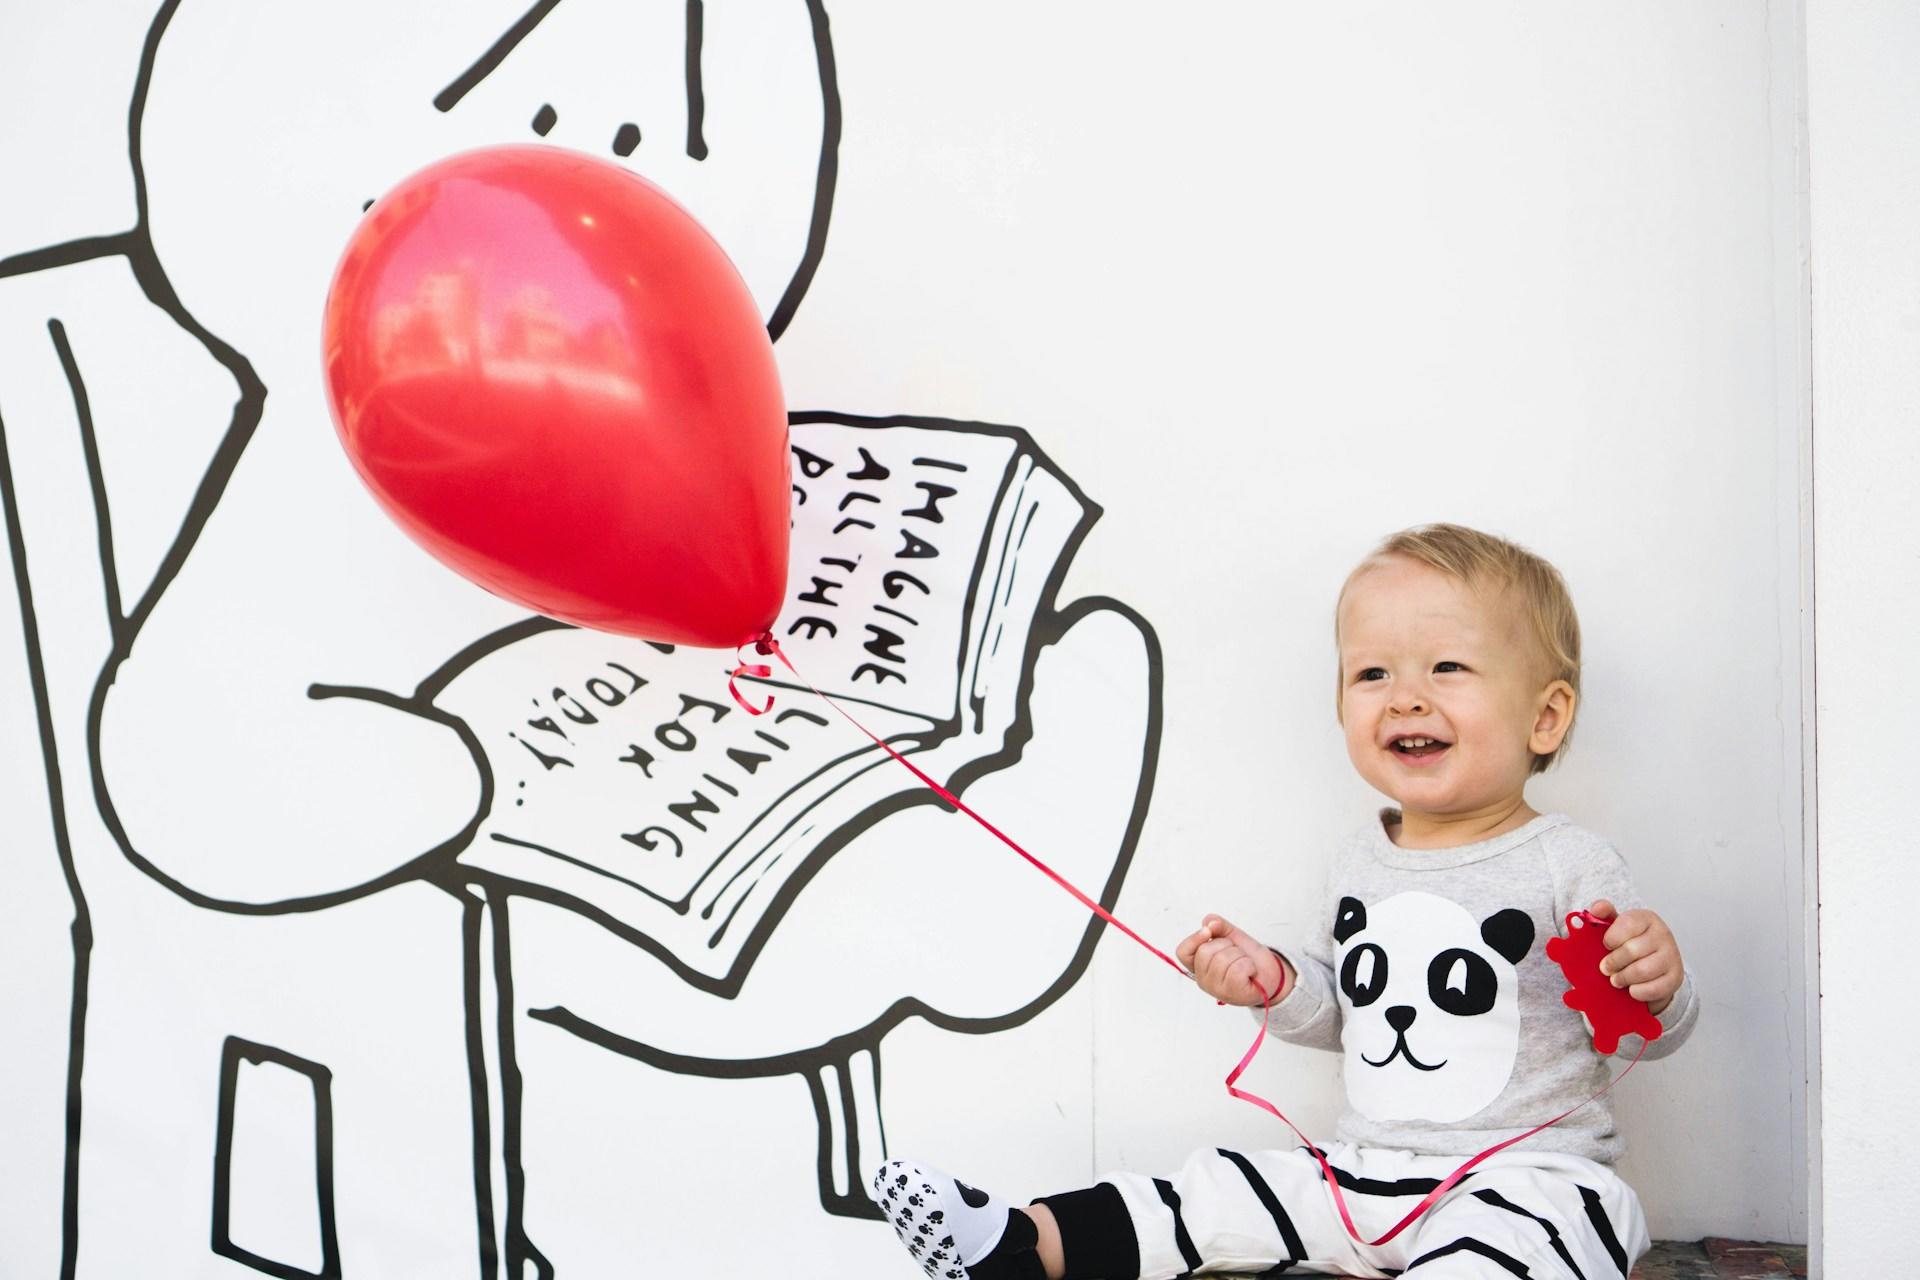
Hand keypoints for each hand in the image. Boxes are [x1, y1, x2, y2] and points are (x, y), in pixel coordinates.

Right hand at [1177, 915, 1291, 1007]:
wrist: (1269, 972)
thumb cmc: (1247, 956)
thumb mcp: (1231, 935)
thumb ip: (1218, 925)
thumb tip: (1209, 923)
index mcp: (1198, 965)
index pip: (1183, 952)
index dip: (1193, 939)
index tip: (1208, 931)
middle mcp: (1203, 979)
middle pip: (1205, 951)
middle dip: (1226, 945)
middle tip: (1236, 953)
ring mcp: (1217, 989)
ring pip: (1223, 959)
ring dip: (1240, 955)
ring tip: (1244, 963)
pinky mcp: (1233, 994)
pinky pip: (1237, 969)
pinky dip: (1248, 965)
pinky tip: (1250, 972)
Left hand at [1588, 900, 1682, 1014]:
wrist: (1655, 965)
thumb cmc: (1631, 943)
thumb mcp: (1617, 926)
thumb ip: (1603, 914)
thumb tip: (1596, 908)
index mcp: (1647, 918)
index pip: (1628, 924)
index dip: (1611, 938)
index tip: (1606, 945)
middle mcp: (1663, 934)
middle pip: (1632, 950)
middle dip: (1613, 962)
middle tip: (1605, 968)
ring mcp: (1672, 956)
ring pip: (1641, 971)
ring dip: (1623, 978)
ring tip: (1616, 979)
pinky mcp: (1675, 977)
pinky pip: (1653, 988)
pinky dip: (1637, 992)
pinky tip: (1631, 989)